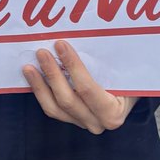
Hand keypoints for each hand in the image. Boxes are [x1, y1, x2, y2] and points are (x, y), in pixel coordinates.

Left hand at [22, 40, 136, 133]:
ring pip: (54, 108)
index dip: (72, 66)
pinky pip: (52, 109)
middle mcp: (97, 123)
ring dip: (40, 86)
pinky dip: (41, 92)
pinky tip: (33, 77)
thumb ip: (107, 62)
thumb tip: (83, 36)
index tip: (60, 45)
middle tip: (41, 52)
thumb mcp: (123, 72)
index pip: (87, 89)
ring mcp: (83, 123)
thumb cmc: (128, 79)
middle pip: (67, 100)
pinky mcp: (71, 121)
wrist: (131, 95)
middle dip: (52, 74)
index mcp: (113, 112)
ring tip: (28, 67)